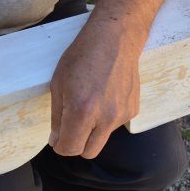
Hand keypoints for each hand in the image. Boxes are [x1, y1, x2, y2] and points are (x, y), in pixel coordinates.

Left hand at [49, 16, 141, 158]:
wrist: (115, 38)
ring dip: (91, 132)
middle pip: (88, 152)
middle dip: (76, 144)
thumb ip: (57, 117)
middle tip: (70, 125)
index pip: (70, 148)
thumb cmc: (82, 56)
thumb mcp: (58, 84)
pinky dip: (106, 119)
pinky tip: (104, 96)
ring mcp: (122, 115)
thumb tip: (56, 141)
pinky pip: (114, 126)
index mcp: (82, 111)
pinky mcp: (133, 110)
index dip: (60, 146)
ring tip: (89, 104)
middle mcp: (105, 117)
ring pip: (101, 139)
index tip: (57, 138)